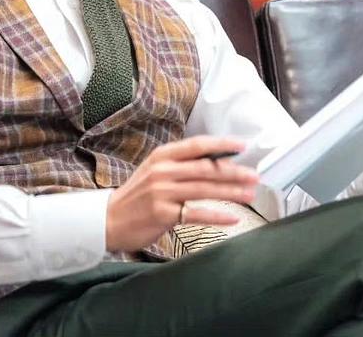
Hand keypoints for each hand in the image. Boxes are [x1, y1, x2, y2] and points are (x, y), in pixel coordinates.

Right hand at [105, 136, 259, 252]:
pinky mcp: (162, 213)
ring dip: (231, 192)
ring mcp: (162, 192)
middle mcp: (163, 171)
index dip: (221, 144)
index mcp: (163, 156)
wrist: (108, 219)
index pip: (197, 145)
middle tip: (254, 176)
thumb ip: (181, 164)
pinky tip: (233, 218)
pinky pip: (196, 213)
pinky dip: (217, 216)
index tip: (242, 146)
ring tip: (250, 194)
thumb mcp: (155, 170)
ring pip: (204, 189)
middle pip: (205, 168)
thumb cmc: (137, 195)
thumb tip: (216, 161)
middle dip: (234, 172)